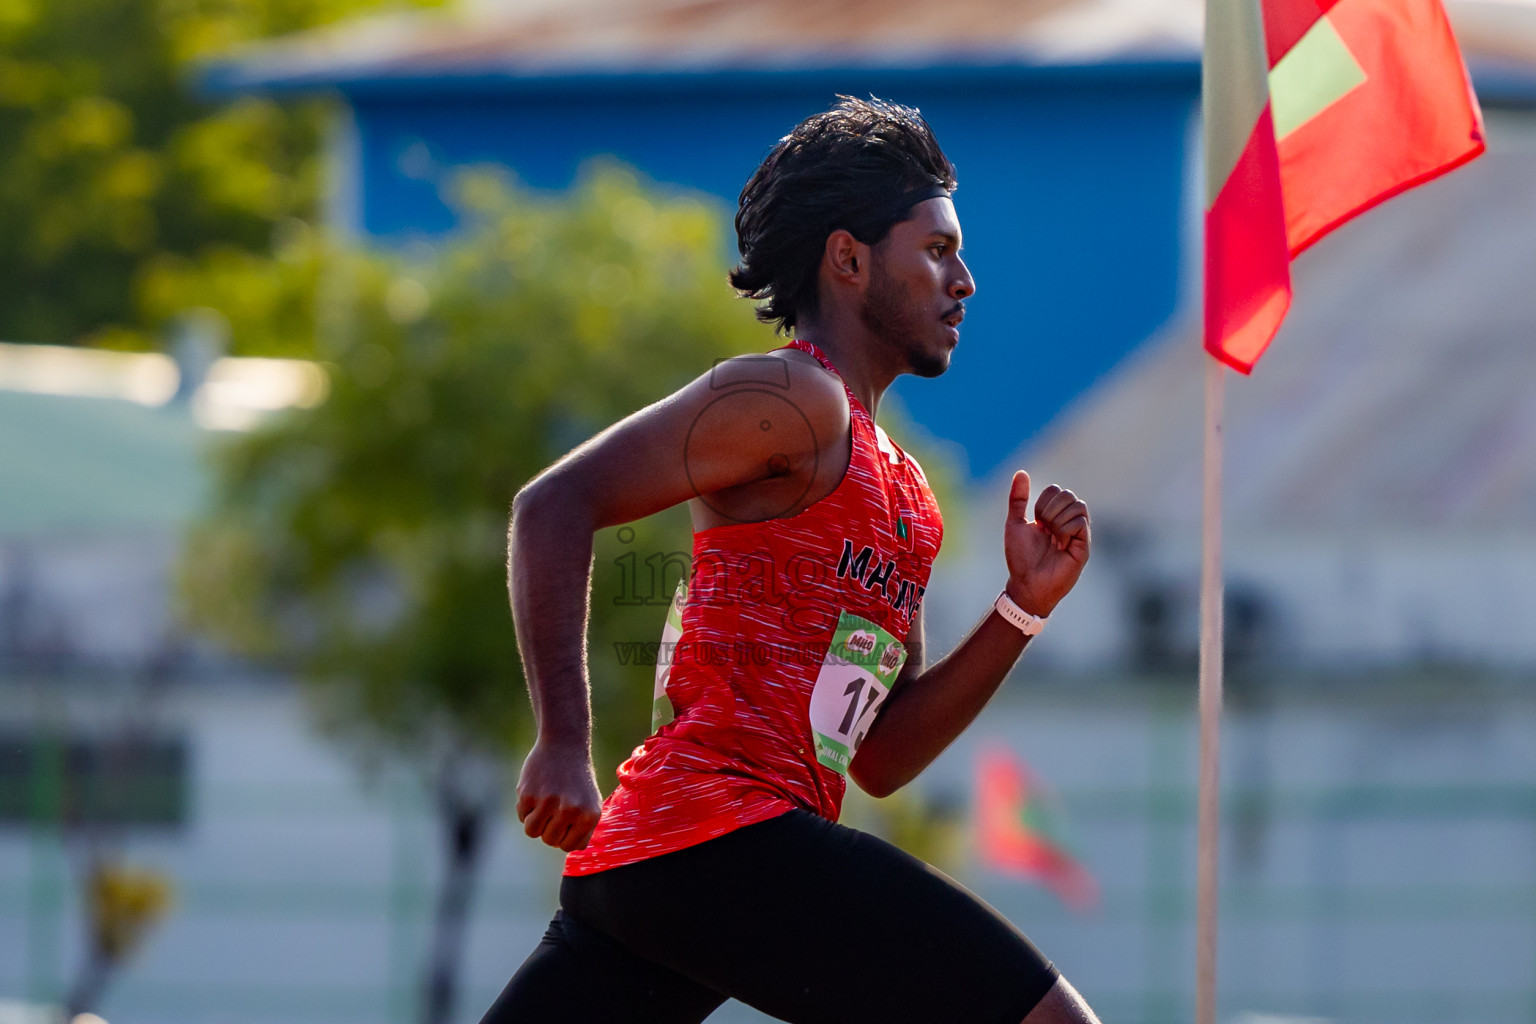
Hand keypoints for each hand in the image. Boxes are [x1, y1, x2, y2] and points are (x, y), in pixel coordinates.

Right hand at [515, 739, 602, 851]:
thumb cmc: (578, 777)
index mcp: (589, 815)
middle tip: (553, 807)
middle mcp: (571, 810)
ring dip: (535, 820)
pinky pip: (521, 816)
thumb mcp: (591, 802)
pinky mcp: (528, 794)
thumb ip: (584, 828)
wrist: (564, 744)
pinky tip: (535, 791)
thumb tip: (571, 848)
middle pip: (549, 840)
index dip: (563, 837)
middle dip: (548, 828)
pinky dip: (525, 808)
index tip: (564, 822)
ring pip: (532, 832)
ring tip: (543, 802)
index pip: (569, 846)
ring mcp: (548, 802)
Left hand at [1002, 470, 1089, 617]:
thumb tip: (1021, 472)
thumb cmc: (1021, 558)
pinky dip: (1065, 529)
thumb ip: (1018, 499)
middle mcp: (1069, 523)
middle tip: (1043, 528)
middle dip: (1050, 508)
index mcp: (1054, 516)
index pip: (1057, 491)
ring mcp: (1078, 534)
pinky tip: (1059, 544)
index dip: (1044, 501)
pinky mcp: (1083, 547)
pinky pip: (1080, 523)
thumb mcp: (1015, 524)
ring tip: (1051, 537)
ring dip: (1058, 519)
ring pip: (1078, 506)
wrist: (1026, 584)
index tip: (1036, 521)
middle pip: (1068, 495)